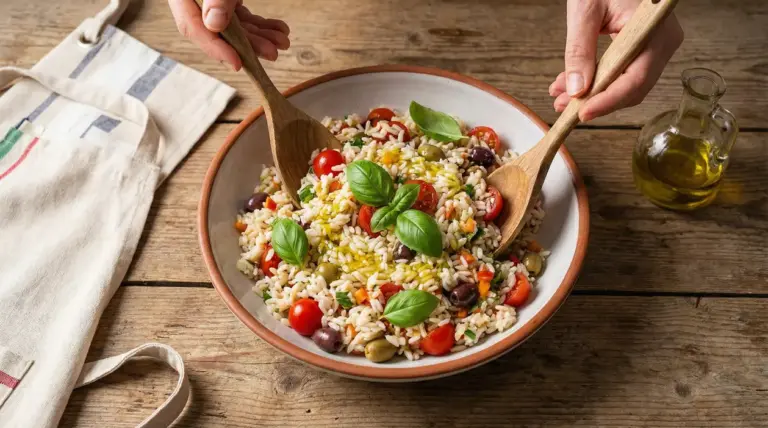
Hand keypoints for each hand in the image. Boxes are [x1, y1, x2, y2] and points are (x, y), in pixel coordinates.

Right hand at [169, 0, 290, 70]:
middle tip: (272, 52)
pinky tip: (278, 30)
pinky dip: (260, 24)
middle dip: (249, 44)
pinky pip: (241, 16)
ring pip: (234, 26)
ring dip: (259, 36)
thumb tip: (214, 24)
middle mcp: (193, 0)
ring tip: (282, 41)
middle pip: (217, 31)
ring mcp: (210, 1)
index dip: (215, 48)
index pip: (191, 26)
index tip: (238, 63)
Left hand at [549, 0, 683, 120]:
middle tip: (562, 106)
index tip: (581, 113)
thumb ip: (579, 51)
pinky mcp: (646, 48)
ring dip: (593, 95)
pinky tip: (572, 86)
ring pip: (627, 86)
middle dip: (595, 102)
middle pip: (632, 88)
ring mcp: (657, 47)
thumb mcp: (585, 12)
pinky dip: (599, 83)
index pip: (635, 79)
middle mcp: (663, 42)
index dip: (607, 102)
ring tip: (561, 97)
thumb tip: (576, 90)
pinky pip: (624, 74)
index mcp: (654, 31)